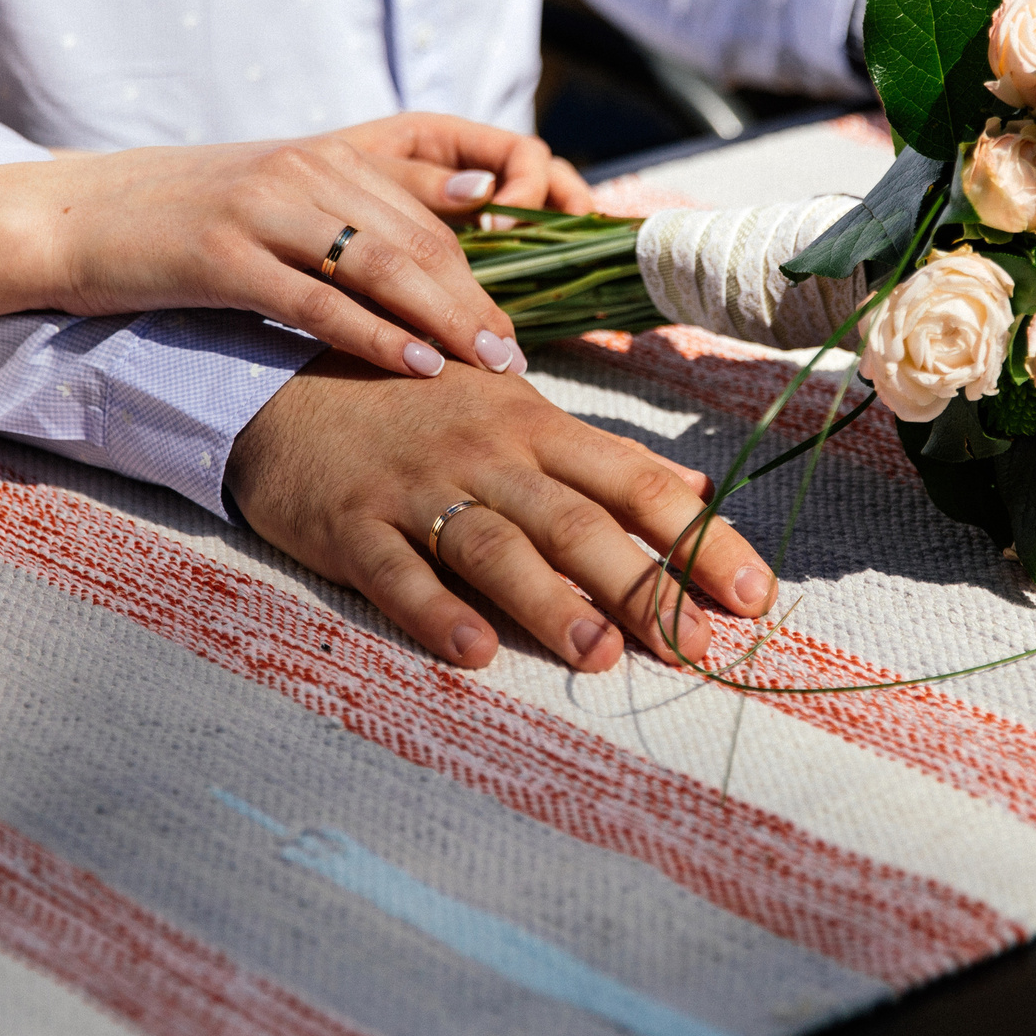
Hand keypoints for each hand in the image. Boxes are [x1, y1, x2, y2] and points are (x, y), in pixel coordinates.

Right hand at [31, 114, 585, 378]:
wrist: (68, 216)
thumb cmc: (181, 218)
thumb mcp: (278, 196)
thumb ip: (361, 204)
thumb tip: (466, 213)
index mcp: (325, 154)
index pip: (436, 193)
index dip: (494, 245)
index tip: (526, 300)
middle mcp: (303, 170)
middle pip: (420, 235)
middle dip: (479, 295)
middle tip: (519, 353)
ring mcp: (262, 209)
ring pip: (381, 264)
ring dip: (445, 317)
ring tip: (490, 363)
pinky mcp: (221, 255)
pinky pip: (316, 301)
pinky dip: (374, 336)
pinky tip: (416, 367)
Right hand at [227, 354, 778, 669]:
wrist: (281, 380)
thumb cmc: (417, 405)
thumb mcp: (514, 416)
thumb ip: (602, 460)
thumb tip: (696, 490)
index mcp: (538, 425)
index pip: (636, 483)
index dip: (699, 538)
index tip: (755, 594)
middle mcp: (488, 454)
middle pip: (577, 522)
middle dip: (643, 585)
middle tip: (697, 646)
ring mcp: (417, 488)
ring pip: (494, 547)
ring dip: (549, 602)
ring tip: (599, 655)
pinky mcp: (351, 524)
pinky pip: (396, 571)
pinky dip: (433, 610)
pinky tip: (471, 651)